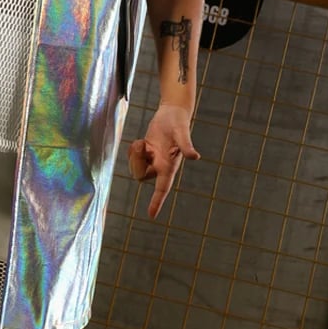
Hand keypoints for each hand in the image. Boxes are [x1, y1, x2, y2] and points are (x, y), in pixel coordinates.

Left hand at [127, 103, 199, 218]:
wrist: (174, 113)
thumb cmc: (179, 123)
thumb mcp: (182, 133)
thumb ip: (186, 146)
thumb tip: (195, 157)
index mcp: (169, 166)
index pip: (163, 188)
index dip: (157, 201)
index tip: (151, 215)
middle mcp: (160, 165)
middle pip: (141, 176)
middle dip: (137, 163)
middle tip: (141, 146)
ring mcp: (152, 159)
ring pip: (136, 167)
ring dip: (134, 155)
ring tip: (142, 142)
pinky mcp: (146, 151)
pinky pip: (133, 158)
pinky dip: (132, 151)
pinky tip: (140, 142)